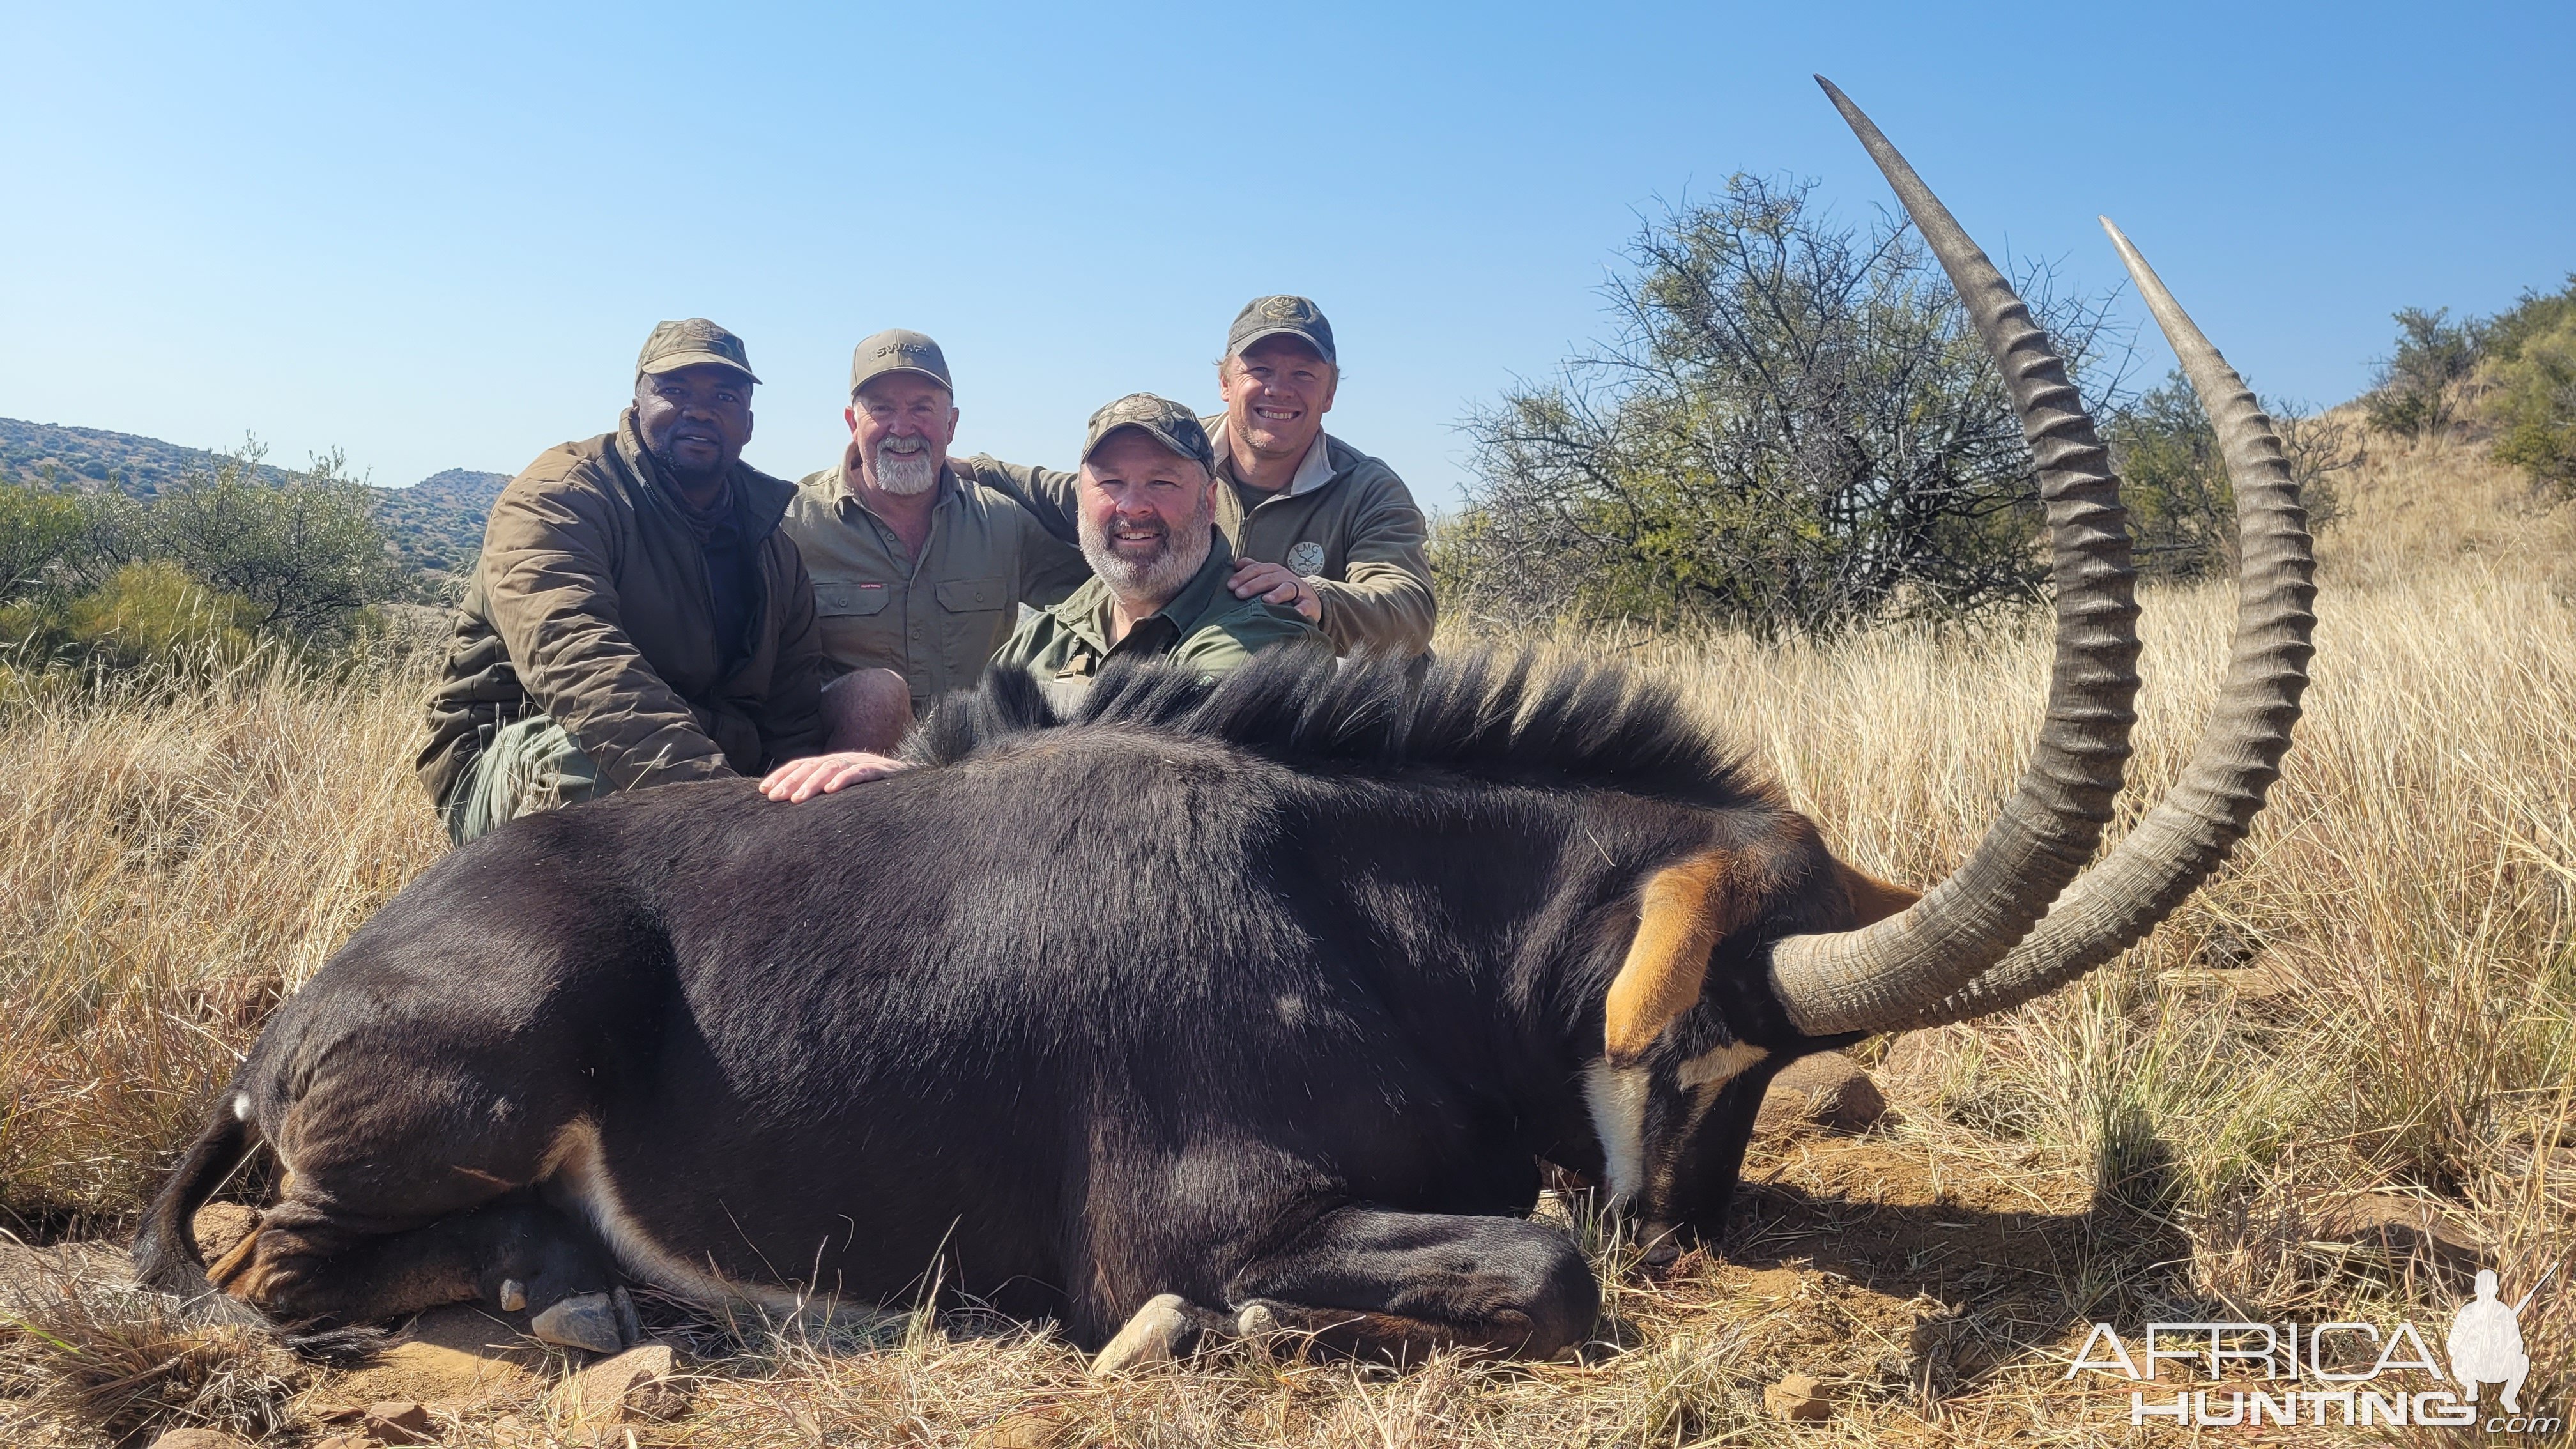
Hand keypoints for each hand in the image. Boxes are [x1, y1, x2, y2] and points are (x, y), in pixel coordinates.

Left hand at [759, 751, 913, 802]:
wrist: (913, 786)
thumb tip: (794, 805)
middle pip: (812, 765)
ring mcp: (861, 763)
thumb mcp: (845, 792)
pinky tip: (832, 791)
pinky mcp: (880, 771)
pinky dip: (845, 780)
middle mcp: (844, 759)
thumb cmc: (875, 793)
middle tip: (775, 798)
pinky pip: (860, 772)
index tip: (763, 791)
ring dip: (812, 783)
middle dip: (791, 781)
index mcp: (833, 764)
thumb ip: (824, 793)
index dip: (782, 775)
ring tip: (797, 800)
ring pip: (832, 767)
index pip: (802, 764)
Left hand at [1229, 558, 1322, 622]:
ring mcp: (1298, 590)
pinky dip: (1303, 608)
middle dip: (1253, 585)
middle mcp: (1285, 577)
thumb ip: (1253, 569)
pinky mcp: (1309, 603)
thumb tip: (1235, 564)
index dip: (1243, 576)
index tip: (1230, 586)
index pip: (1256, 569)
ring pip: (1287, 589)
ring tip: (1266, 600)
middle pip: (1268, 578)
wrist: (1309, 598)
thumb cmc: (1282, 588)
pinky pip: (1306, 605)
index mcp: (1273, 570)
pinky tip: (1297, 612)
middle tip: (1239, 594)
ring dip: (1277, 594)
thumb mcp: (1268, 576)